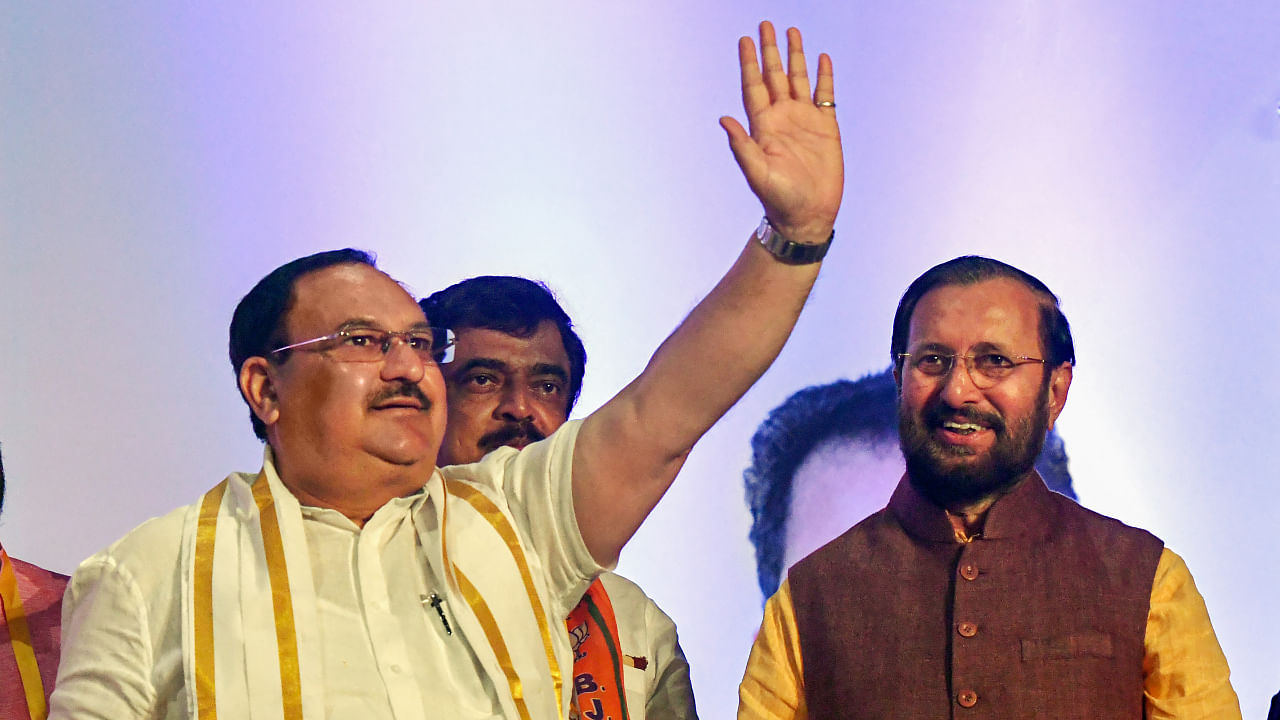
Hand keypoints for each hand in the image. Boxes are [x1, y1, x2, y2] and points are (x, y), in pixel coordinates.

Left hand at [720, 22, 842, 245]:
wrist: (806, 215)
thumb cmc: (778, 199)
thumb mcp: (757, 173)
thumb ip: (741, 146)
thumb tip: (723, 119)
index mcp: (763, 126)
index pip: (754, 86)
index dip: (749, 62)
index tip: (745, 39)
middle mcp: (782, 118)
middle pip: (774, 76)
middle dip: (769, 50)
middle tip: (765, 24)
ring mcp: (804, 121)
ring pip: (798, 80)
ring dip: (795, 57)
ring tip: (792, 32)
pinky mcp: (825, 128)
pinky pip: (825, 96)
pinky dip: (824, 77)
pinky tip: (822, 59)